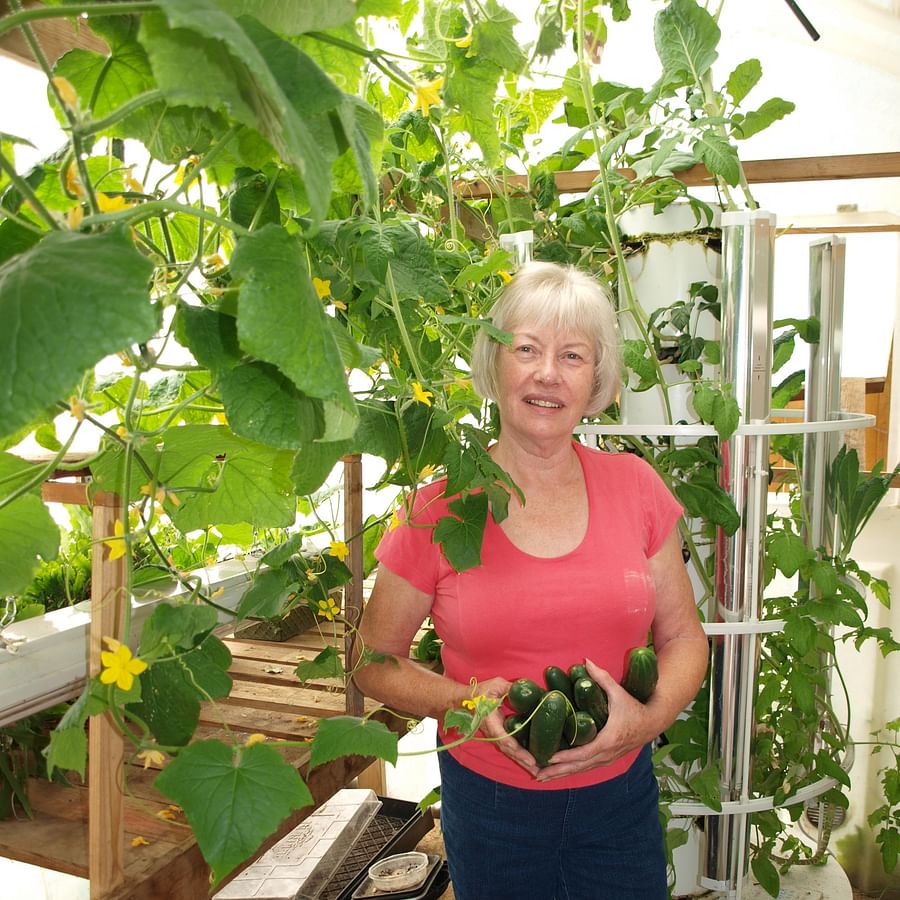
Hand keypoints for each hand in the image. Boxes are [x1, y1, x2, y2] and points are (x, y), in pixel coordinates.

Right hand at [471, 676, 539, 777]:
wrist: (465, 701)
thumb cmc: (481, 692)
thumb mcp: (496, 685)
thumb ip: (510, 688)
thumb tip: (527, 690)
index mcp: (489, 718)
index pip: (499, 733)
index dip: (509, 742)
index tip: (517, 748)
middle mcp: (491, 731)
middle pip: (506, 747)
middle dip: (520, 758)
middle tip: (535, 766)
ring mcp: (494, 736)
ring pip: (508, 751)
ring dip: (521, 761)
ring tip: (537, 771)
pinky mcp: (499, 737)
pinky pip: (509, 749)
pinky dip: (519, 757)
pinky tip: (531, 765)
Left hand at [535, 659, 655, 782]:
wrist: (653, 721)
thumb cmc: (634, 706)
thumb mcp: (618, 692)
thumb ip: (602, 677)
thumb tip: (586, 661)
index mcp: (609, 739)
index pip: (584, 752)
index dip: (566, 756)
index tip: (549, 758)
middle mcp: (608, 753)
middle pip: (579, 766)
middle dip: (558, 771)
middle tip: (537, 775)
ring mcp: (608, 758)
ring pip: (582, 770)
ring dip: (562, 774)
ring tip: (542, 777)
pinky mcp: (607, 759)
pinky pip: (587, 767)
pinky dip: (572, 771)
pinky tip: (558, 773)